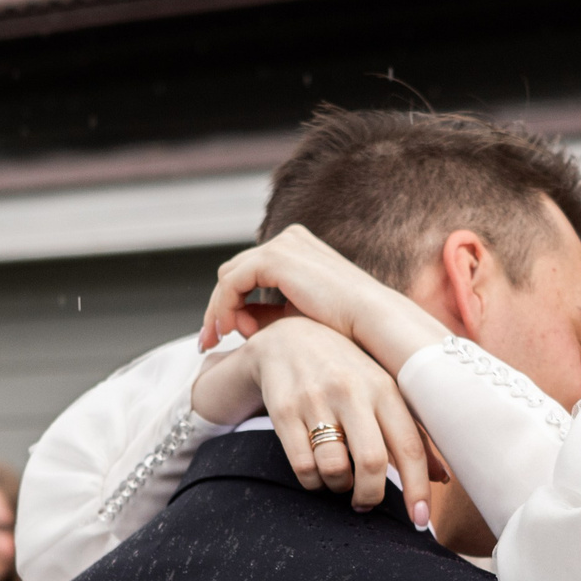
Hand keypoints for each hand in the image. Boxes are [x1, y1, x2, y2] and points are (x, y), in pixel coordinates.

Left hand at [200, 225, 403, 347]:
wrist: (372, 320)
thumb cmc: (347, 326)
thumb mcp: (301, 316)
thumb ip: (270, 314)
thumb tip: (240, 320)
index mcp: (298, 248)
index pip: (250, 272)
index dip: (232, 304)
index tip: (223, 335)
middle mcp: (288, 239)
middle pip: (234, 272)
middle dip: (219, 307)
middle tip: (208, 341)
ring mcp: (280, 245)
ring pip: (228, 278)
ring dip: (218, 310)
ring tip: (215, 341)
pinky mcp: (273, 258)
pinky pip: (232, 284)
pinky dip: (223, 308)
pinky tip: (227, 332)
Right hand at [239, 318, 433, 517]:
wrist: (287, 339)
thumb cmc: (346, 372)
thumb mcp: (382, 391)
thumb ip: (412, 432)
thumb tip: (442, 479)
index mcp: (384, 387)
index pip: (410, 446)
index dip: (418, 488)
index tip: (421, 520)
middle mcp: (352, 390)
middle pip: (372, 462)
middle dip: (371, 495)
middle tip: (366, 503)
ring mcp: (316, 399)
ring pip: (335, 468)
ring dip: (339, 488)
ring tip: (339, 481)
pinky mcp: (284, 410)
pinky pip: (303, 466)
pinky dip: (313, 481)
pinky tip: (316, 472)